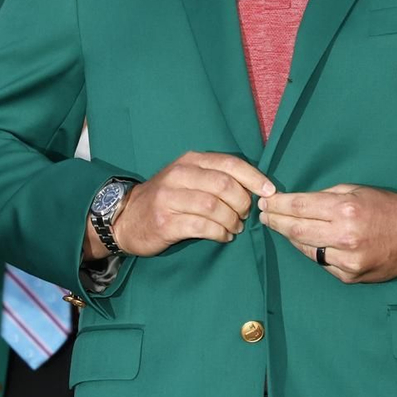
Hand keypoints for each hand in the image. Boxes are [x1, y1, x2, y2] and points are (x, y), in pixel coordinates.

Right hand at [87, 152, 274, 259]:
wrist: (126, 218)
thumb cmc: (166, 198)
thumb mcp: (188, 178)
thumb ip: (215, 177)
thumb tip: (255, 188)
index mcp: (190, 161)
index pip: (229, 164)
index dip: (254, 178)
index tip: (270, 191)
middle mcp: (179, 175)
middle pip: (224, 185)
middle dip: (242, 203)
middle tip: (245, 215)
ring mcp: (170, 198)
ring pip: (215, 207)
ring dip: (232, 221)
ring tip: (235, 228)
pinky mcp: (166, 222)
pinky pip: (203, 227)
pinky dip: (220, 233)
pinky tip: (223, 236)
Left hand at [259, 185, 396, 283]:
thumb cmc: (389, 207)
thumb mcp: (358, 190)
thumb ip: (328, 196)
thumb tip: (299, 202)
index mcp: (346, 210)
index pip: (300, 207)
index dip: (278, 205)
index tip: (265, 202)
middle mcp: (344, 236)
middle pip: (296, 229)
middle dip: (275, 221)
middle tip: (264, 215)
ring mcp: (347, 260)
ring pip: (306, 249)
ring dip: (291, 237)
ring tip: (280, 227)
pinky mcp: (350, 276)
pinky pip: (321, 262)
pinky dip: (312, 251)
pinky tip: (306, 242)